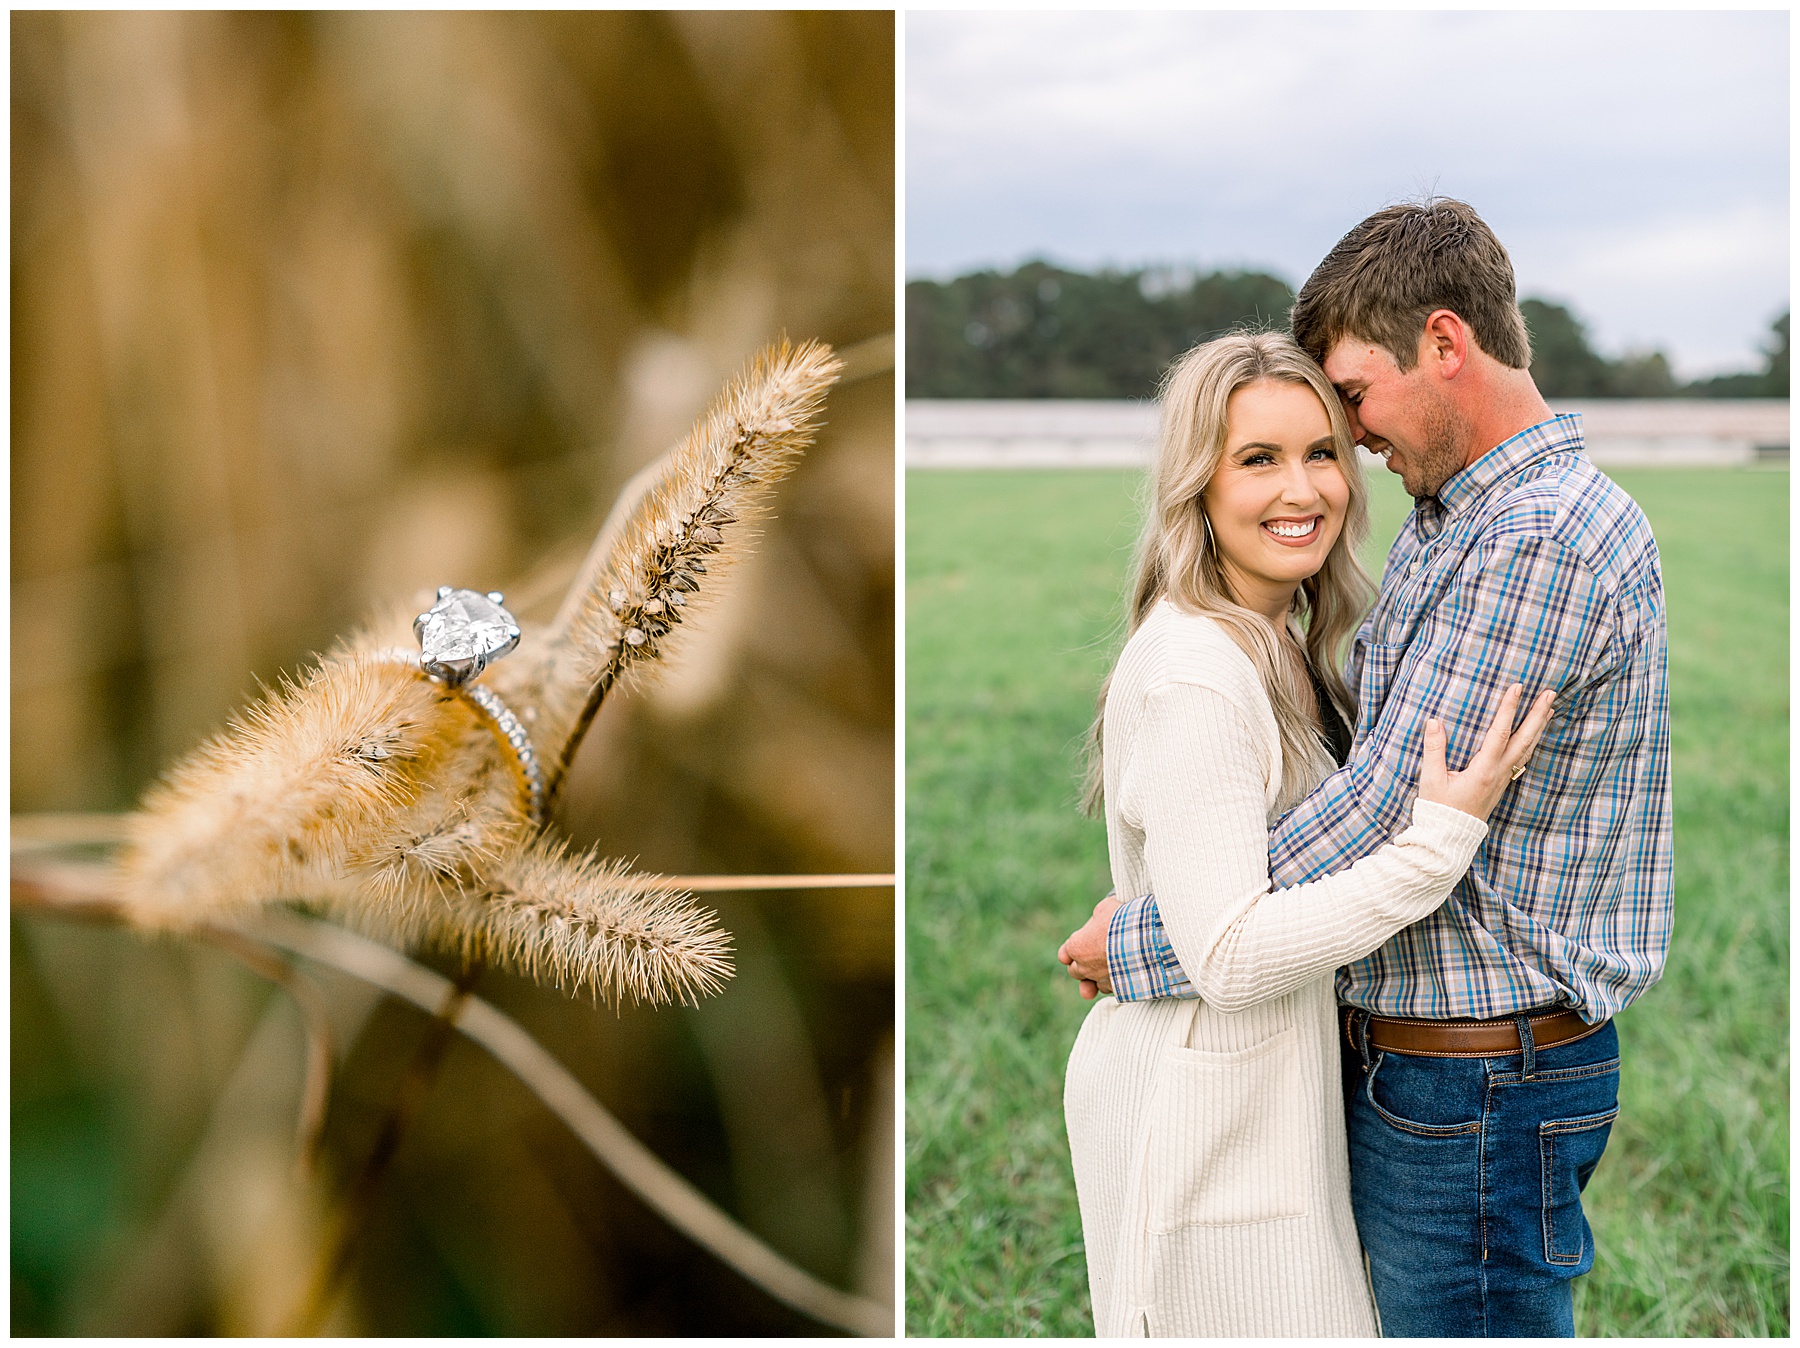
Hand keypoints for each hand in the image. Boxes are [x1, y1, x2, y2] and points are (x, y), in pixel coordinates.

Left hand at [1057, 896, 1121, 998]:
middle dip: (1083, 965)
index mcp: (1076, 947)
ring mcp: (1100, 980)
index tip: (1083, 945)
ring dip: (1099, 977)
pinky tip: (1125, 972)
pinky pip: (1111, 989)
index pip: (1064, 955)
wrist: (1147, 940)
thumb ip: (1097, 917)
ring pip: (1094, 984)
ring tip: (1113, 965)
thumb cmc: (1123, 921)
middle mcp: (1084, 967)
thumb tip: (1099, 920)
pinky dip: (1115, 983)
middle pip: (1075, 972)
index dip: (1072, 950)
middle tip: (1098, 954)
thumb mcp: (1105, 908)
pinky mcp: (1117, 989)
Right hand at [1417, 683, 1555, 821]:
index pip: (1499, 732)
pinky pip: (1522, 759)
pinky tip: (1534, 736)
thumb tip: (1434, 722)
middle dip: (1538, 714)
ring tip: (1550, 709)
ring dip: (1539, 727)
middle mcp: (1498, 773)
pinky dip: (1531, 743)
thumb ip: (1434, 749)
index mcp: (1483, 770)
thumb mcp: (1432, 779)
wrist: (1450, 837)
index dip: (1508, 708)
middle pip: (1524, 739)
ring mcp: (1503, 779)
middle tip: (1550, 694)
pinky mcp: (1502, 785)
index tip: (1517, 687)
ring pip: (1527, 749)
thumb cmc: (1440, 809)